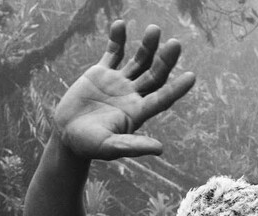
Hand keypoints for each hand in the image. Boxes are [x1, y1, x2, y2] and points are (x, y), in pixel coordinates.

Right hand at [54, 21, 195, 160]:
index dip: (176, 89)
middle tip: (175, 44)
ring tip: (154, 29)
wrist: (66, 134)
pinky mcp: (102, 72)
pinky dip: (117, 39)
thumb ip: (132, 146)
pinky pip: (113, 52)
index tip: (191, 77)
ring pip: (139, 60)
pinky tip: (120, 24)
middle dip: (165, 60)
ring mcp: (118, 82)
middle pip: (155, 75)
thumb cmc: (88, 146)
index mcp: (137, 112)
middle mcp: (132, 95)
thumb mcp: (109, 147)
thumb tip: (159, 149)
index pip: (162, 98)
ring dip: (148, 46)